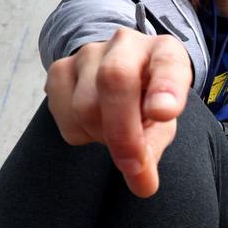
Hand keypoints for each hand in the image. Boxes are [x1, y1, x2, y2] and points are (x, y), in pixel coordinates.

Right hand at [45, 27, 192, 197]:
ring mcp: (89, 53)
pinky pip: (63, 114)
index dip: (165, 89)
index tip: (162, 113)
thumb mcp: (161, 121)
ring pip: (85, 105)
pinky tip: (92, 123)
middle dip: (122, 131)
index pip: (168, 64)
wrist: (115, 74)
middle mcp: (126, 43)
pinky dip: (79, 133)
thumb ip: (154, 146)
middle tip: (132, 166)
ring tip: (114, 132)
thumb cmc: (147, 100)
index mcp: (164, 52)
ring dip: (101, 135)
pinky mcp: (60, 68)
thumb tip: (143, 184)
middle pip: (115, 81)